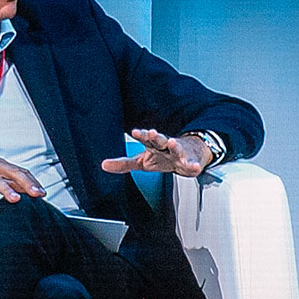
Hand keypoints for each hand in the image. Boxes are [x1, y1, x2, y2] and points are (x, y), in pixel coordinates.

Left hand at [99, 127, 213, 176]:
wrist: (189, 156)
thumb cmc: (163, 157)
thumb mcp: (142, 161)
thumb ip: (124, 163)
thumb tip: (103, 165)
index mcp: (153, 146)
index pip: (146, 139)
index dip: (141, 135)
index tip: (135, 132)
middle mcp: (166, 147)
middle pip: (160, 140)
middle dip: (156, 137)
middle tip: (152, 133)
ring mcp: (179, 153)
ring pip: (177, 149)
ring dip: (174, 146)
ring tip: (172, 143)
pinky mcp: (190, 162)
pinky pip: (192, 164)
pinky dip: (194, 165)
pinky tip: (194, 167)